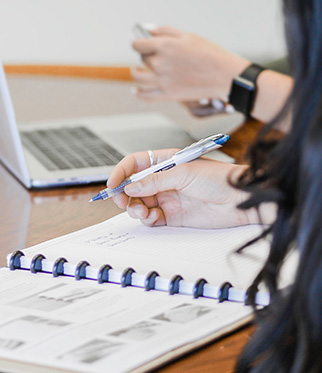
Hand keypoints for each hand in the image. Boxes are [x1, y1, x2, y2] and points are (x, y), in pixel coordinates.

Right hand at [107, 149, 263, 228]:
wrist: (239, 200)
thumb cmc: (219, 178)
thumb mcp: (184, 173)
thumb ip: (155, 181)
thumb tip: (131, 187)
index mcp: (165, 162)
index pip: (135, 164)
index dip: (121, 172)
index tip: (112, 183)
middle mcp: (164, 180)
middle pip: (134, 186)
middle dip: (125, 194)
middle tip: (123, 201)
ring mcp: (167, 197)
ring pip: (140, 203)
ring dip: (135, 208)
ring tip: (141, 210)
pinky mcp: (173, 215)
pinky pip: (151, 217)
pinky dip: (147, 218)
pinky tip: (152, 217)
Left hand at [131, 26, 249, 102]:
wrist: (223, 75)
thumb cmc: (209, 54)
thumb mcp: (188, 36)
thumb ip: (165, 31)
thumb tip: (148, 31)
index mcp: (164, 46)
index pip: (138, 44)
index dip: (138, 43)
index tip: (140, 44)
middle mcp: (160, 63)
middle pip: (143, 59)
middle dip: (146, 55)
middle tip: (153, 55)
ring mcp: (163, 81)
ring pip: (138, 77)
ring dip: (135, 73)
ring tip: (136, 71)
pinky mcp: (168, 95)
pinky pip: (147, 96)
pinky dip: (139, 94)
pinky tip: (136, 90)